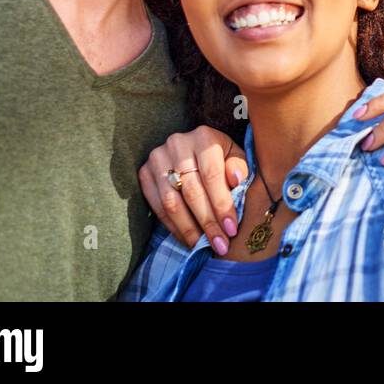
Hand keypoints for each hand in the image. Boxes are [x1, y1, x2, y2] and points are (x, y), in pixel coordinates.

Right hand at [138, 126, 247, 252]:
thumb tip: (236, 180)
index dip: (222, 204)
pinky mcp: (144, 173)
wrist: (193, 149)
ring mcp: (157, 159)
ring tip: (202, 246)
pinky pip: (157, 206)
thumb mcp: (235, 156)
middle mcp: (177, 144)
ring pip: (172, 202)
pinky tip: (187, 238)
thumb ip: (239, 168)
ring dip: (188, 229)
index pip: (212, 175)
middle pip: (192, 191)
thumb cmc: (221, 157)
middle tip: (219, 244)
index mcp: (204, 137)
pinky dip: (173, 226)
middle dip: (207, 222)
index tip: (231, 229)